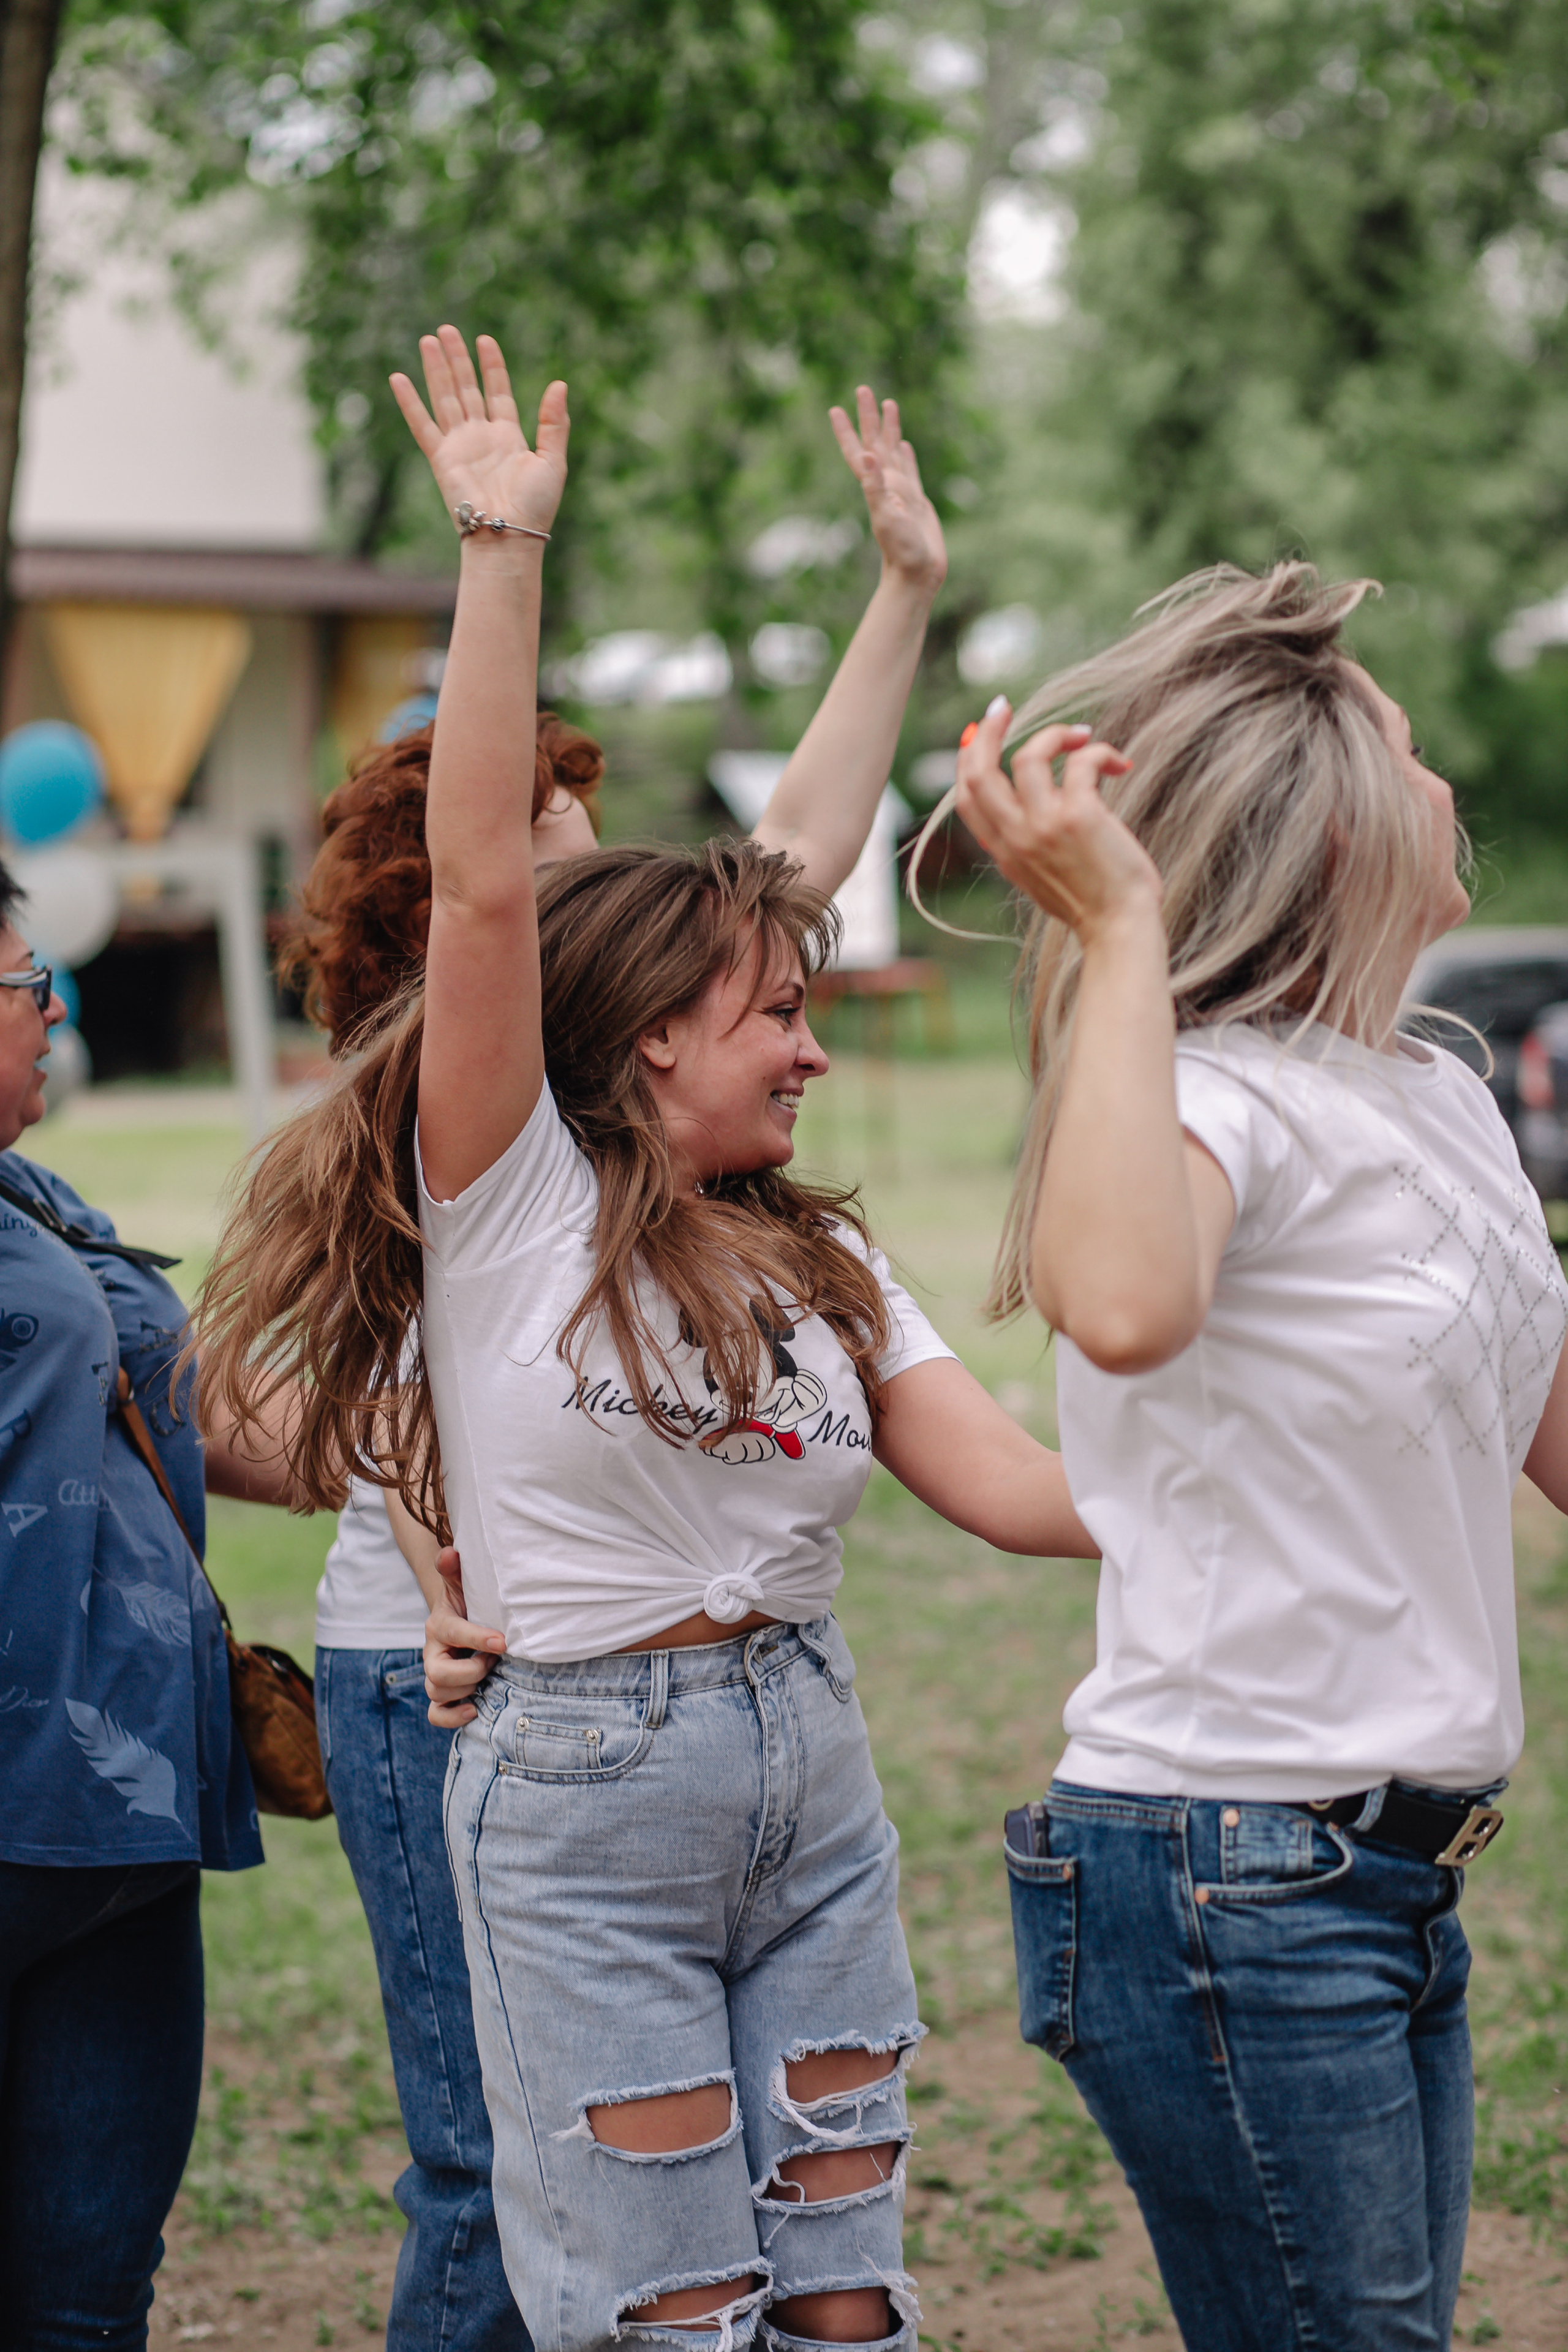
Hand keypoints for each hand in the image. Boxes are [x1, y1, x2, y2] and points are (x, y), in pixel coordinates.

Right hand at [391, 327, 567, 542]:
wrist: (509, 534)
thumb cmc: (535, 506)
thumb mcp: (553, 461)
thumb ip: (554, 423)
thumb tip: (560, 384)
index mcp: (509, 436)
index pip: (497, 392)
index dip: (491, 366)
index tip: (484, 340)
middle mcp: (481, 437)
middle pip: (467, 388)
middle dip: (457, 359)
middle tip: (446, 329)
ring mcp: (460, 446)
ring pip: (445, 398)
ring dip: (437, 370)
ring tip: (428, 339)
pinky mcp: (442, 458)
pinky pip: (422, 425)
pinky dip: (410, 403)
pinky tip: (398, 378)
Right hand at [423, 1545, 504, 1728]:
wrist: (463, 1619)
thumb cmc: (470, 1601)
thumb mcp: (464, 1583)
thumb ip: (455, 1570)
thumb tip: (451, 1553)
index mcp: (439, 1624)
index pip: (451, 1633)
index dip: (476, 1639)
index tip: (503, 1642)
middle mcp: (432, 1652)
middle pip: (437, 1673)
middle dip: (471, 1671)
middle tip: (495, 1661)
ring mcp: (435, 1675)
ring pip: (437, 1692)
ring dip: (467, 1689)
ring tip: (490, 1676)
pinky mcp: (441, 1694)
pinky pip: (436, 1714)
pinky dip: (452, 1716)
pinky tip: (475, 1709)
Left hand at [829, 387, 945, 594]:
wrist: (918, 574)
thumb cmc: (901, 550)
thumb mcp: (886, 516)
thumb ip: (875, 486)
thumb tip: (866, 456)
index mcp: (876, 485)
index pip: (857, 451)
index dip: (846, 430)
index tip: (835, 408)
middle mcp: (886, 485)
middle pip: (874, 443)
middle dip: (868, 417)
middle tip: (863, 389)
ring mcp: (901, 491)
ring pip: (892, 451)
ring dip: (888, 429)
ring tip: (889, 405)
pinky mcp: (916, 500)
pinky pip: (910, 469)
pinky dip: (906, 454)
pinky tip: (904, 445)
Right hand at [955, 700, 1158, 941]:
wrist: (1118, 928)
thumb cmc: (1092, 903)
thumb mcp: (1041, 876)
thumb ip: (1027, 843)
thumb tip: (1027, 806)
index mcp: (1004, 852)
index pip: (967, 797)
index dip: (969, 759)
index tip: (982, 733)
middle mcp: (1016, 837)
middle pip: (980, 771)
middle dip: (987, 731)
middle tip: (1002, 708)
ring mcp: (1043, 825)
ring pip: (1028, 757)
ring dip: (1055, 735)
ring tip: (1082, 737)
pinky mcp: (1078, 815)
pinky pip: (1080, 761)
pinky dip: (1100, 751)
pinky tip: (1119, 763)